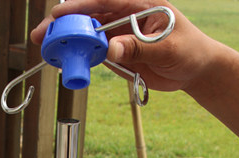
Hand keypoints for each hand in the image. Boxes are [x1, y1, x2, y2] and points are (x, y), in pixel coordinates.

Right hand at [29, 0, 221, 91]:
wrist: (196, 70)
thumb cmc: (189, 50)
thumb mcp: (167, 48)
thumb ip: (138, 49)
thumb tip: (111, 50)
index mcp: (139, 4)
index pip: (105, 0)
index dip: (80, 6)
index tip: (59, 13)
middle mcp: (125, 17)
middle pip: (89, 17)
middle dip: (65, 25)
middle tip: (43, 34)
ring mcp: (119, 35)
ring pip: (88, 36)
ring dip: (69, 43)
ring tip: (49, 51)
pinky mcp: (118, 54)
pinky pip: (95, 54)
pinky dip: (81, 58)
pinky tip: (67, 63)